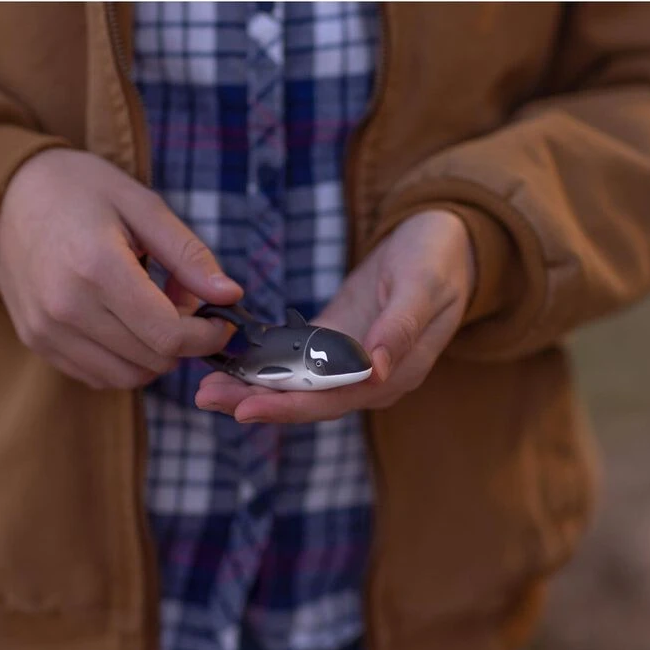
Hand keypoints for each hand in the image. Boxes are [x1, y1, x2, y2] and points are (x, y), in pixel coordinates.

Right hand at [0, 148, 242, 389]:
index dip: (208, 336)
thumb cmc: (82, 192)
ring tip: (151, 311)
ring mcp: (46, 330)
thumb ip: (189, 255)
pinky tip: (125, 323)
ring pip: (128, 377)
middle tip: (182, 302)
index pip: (169, 335)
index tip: (221, 320)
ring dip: (156, 354)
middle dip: (184, 340)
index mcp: (96, 266)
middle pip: (153, 360)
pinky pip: (99, 375)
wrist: (9, 195)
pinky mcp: (37, 342)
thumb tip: (230, 296)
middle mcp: (66, 307)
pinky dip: (126, 360)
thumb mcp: (143, 206)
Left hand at [195, 210, 474, 422]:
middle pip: (310, 400)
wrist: (443, 241)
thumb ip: (401, 327)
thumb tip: (375, 368)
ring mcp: (353, 363)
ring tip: (208, 388)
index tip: (247, 408)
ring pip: (300, 386)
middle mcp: (373, 378)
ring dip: (255, 388)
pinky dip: (268, 367)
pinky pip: (300, 364)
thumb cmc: (437, 258)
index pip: (337, 398)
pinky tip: (235, 367)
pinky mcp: (338, 343)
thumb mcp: (424, 285)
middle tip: (206, 397)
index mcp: (397, 371)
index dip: (292, 405)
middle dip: (258, 401)